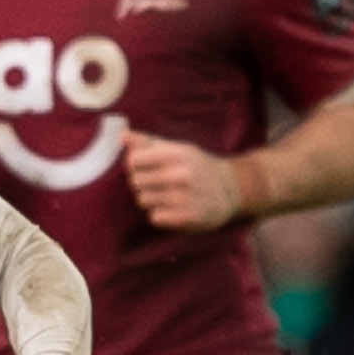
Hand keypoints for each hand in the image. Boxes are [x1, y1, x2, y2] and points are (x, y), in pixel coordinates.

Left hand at [123, 133, 250, 233]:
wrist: (231, 190)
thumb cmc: (197, 166)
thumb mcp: (177, 148)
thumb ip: (148, 142)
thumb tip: (122, 136)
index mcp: (177, 153)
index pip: (134, 161)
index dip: (135, 165)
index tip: (145, 167)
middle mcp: (181, 174)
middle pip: (135, 182)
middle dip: (142, 183)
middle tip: (158, 183)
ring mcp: (184, 197)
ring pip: (143, 200)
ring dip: (151, 200)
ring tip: (167, 195)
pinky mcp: (186, 217)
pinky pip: (154, 217)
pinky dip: (161, 215)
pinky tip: (174, 208)